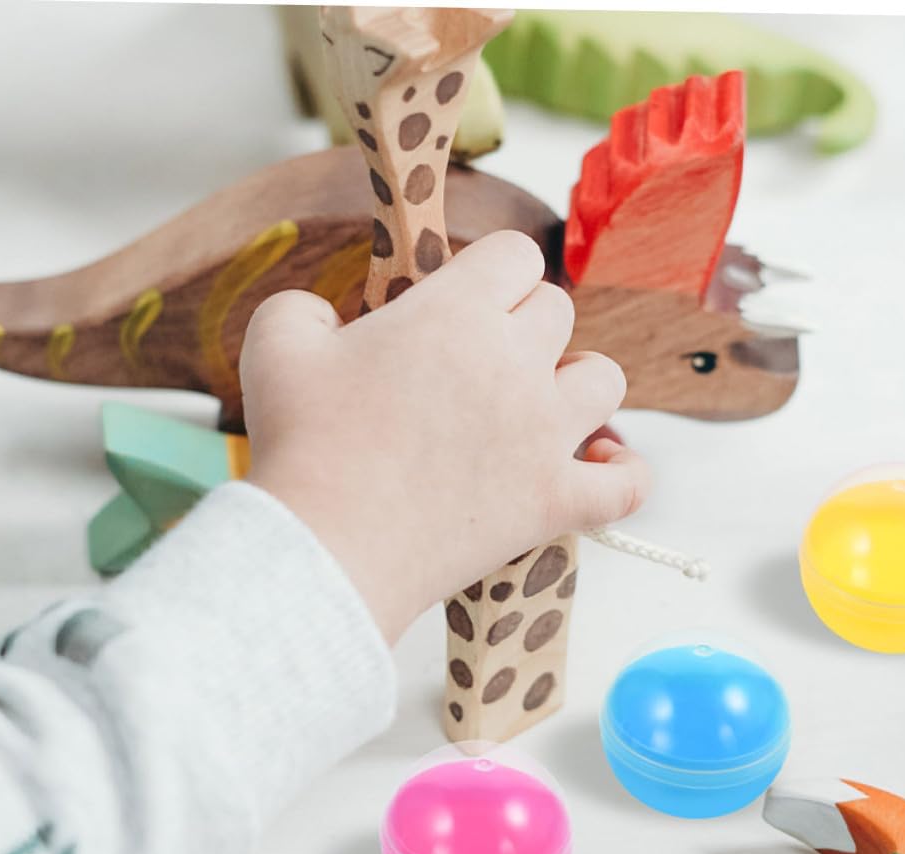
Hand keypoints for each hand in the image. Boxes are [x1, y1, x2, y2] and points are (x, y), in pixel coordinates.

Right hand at [240, 230, 648, 643]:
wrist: (327, 547)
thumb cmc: (303, 447)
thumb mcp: (277, 344)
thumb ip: (306, 306)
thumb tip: (329, 318)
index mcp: (456, 313)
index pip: (515, 255)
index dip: (493, 272)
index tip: (470, 298)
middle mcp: (515, 364)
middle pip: (557, 312)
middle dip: (523, 325)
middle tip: (481, 360)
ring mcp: (544, 436)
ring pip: (604, 381)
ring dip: (578, 383)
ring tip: (540, 404)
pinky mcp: (554, 501)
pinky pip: (626, 484)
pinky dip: (623, 473)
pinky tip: (601, 463)